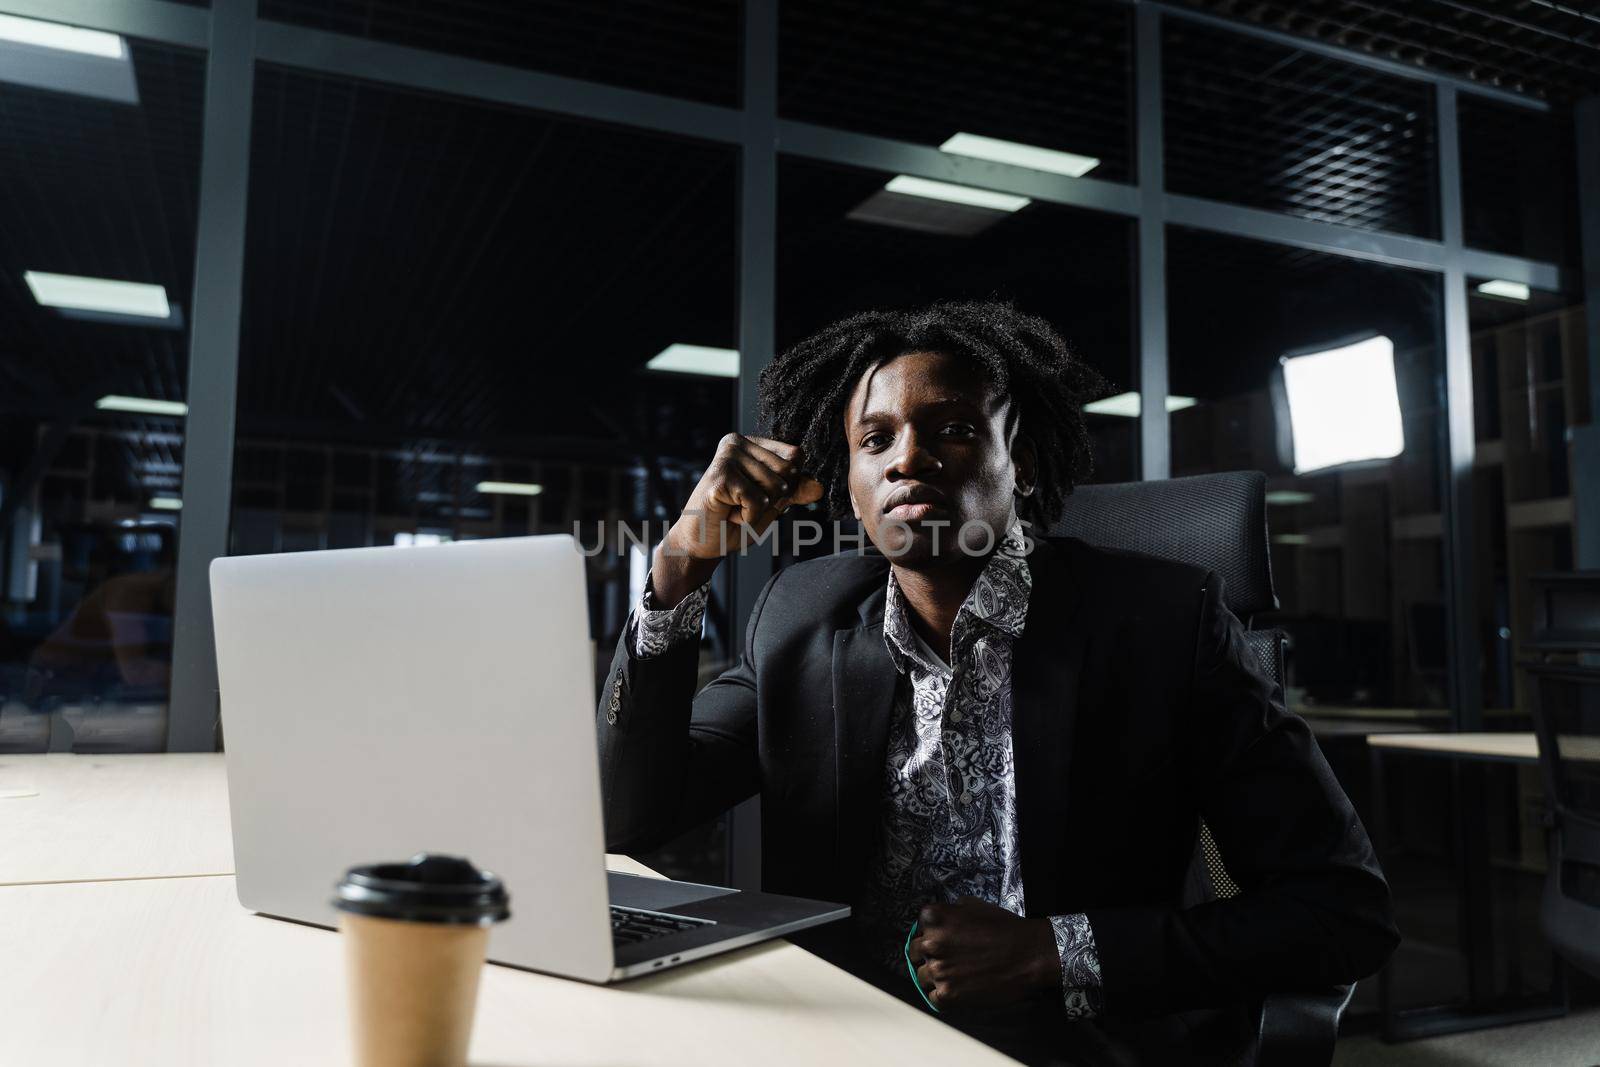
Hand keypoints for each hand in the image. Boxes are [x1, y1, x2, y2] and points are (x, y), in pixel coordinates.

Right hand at [651, 434, 823, 605]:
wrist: (700, 544)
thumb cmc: (734, 522)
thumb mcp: (772, 506)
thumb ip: (794, 493)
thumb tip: (819, 488)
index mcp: (752, 445)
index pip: (796, 456)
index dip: (789, 485)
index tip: (760, 495)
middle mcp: (738, 443)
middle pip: (788, 471)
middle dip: (774, 499)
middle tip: (744, 504)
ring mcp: (727, 457)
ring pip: (775, 487)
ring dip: (759, 510)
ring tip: (734, 509)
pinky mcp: (720, 476)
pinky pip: (758, 501)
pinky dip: (748, 517)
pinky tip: (727, 514)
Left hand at [909, 897, 1059, 1013]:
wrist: (1028, 955)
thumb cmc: (1005, 929)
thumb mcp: (972, 905)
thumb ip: (948, 912)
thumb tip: (937, 922)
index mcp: (934, 918)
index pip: (919, 929)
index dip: (931, 936)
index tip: (941, 942)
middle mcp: (931, 943)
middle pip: (915, 953)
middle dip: (929, 956)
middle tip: (949, 960)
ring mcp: (938, 970)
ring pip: (922, 977)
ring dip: (936, 977)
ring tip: (957, 975)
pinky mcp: (947, 994)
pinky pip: (933, 997)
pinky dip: (943, 995)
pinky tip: (959, 988)